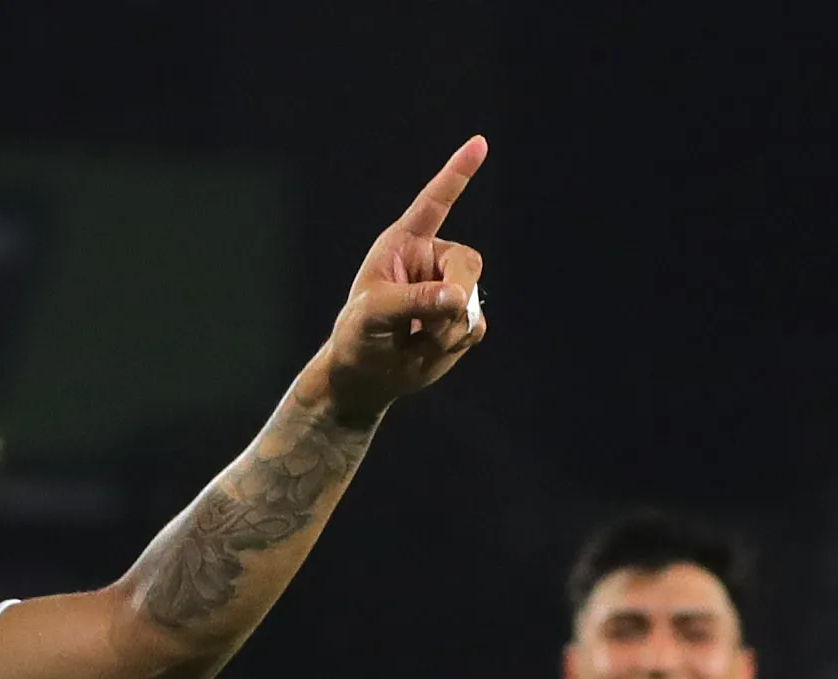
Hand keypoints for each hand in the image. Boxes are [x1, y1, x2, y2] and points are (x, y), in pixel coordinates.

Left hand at [313, 138, 489, 423]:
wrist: (364, 377)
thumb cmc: (358, 337)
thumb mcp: (372, 315)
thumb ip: (413, 301)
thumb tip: (457, 298)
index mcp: (405, 244)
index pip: (434, 203)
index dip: (456, 174)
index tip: (479, 142)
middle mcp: (433, 261)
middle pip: (468, 262)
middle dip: (454, 295)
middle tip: (427, 324)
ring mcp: (451, 290)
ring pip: (472, 301)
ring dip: (445, 329)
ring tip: (413, 338)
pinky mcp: (463, 320)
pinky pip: (475, 327)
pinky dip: (452, 344)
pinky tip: (426, 349)